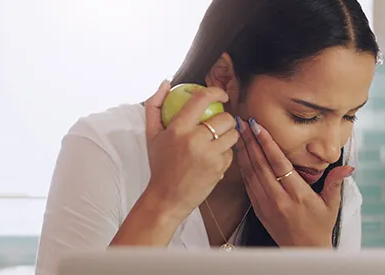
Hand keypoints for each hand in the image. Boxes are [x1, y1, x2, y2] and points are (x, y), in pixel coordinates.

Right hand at [141, 80, 238, 220]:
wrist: (167, 198)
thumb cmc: (159, 164)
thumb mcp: (151, 135)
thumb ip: (154, 106)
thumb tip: (166, 83)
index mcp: (177, 129)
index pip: (202, 99)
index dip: (216, 91)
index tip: (220, 94)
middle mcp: (194, 141)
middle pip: (224, 117)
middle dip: (225, 117)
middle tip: (218, 122)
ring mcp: (209, 155)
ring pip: (232, 134)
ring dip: (227, 134)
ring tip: (216, 139)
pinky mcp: (219, 169)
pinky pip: (231, 152)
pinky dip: (224, 153)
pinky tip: (213, 157)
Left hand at [234, 118, 353, 246]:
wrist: (303, 250)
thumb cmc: (319, 226)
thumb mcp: (332, 204)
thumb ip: (336, 183)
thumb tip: (348, 167)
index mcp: (298, 195)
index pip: (279, 164)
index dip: (267, 144)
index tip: (258, 127)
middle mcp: (279, 199)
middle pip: (261, 165)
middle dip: (251, 142)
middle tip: (243, 122)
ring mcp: (266, 205)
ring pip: (251, 174)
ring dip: (244, 152)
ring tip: (239, 133)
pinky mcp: (258, 210)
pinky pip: (248, 185)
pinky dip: (243, 168)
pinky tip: (240, 154)